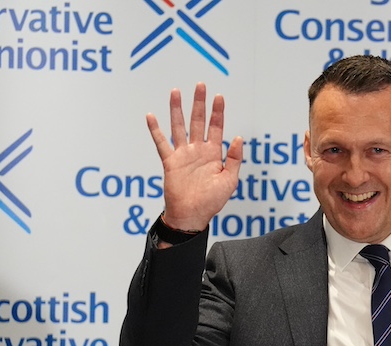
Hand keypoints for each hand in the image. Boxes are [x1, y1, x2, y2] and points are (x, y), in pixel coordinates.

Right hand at [147, 82, 242, 231]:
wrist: (192, 215)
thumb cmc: (212, 201)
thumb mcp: (230, 180)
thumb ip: (235, 159)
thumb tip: (239, 138)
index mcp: (214, 154)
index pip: (216, 128)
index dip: (218, 112)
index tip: (219, 97)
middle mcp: (198, 150)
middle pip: (198, 121)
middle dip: (199, 103)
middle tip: (200, 85)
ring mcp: (183, 155)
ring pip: (179, 126)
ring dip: (177, 109)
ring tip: (176, 92)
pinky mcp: (170, 162)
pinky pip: (161, 143)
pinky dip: (155, 130)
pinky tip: (151, 115)